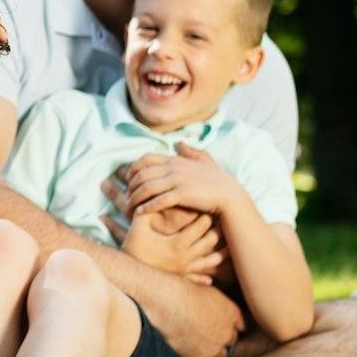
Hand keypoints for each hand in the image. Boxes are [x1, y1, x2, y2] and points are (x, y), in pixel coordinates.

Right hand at [105, 208, 224, 282]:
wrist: (130, 272)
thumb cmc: (133, 247)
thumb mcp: (139, 226)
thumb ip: (148, 210)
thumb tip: (153, 193)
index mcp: (177, 243)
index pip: (200, 226)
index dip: (206, 215)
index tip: (211, 206)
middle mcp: (186, 257)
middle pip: (210, 242)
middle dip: (219, 230)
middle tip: (225, 219)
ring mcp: (185, 269)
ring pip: (211, 261)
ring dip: (222, 253)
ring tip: (230, 245)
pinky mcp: (181, 277)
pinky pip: (199, 278)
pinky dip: (207, 277)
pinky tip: (213, 276)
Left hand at [118, 143, 238, 218]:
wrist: (230, 196)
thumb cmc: (217, 180)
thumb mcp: (204, 161)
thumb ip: (190, 152)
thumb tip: (179, 143)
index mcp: (176, 160)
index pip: (146, 159)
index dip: (133, 168)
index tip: (127, 179)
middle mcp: (174, 168)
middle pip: (143, 174)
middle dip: (130, 186)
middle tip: (126, 196)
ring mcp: (178, 181)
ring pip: (148, 187)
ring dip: (135, 198)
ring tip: (128, 207)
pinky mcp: (182, 194)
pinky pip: (159, 200)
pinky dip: (147, 207)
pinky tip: (140, 213)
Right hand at [174, 280, 244, 356]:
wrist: (165, 299)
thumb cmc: (179, 287)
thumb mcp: (204, 287)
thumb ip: (216, 299)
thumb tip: (214, 288)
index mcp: (231, 312)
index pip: (241, 325)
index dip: (231, 326)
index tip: (222, 325)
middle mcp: (226, 331)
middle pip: (230, 341)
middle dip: (221, 338)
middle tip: (206, 333)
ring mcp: (213, 346)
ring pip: (219, 355)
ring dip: (211, 350)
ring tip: (197, 343)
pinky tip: (189, 351)